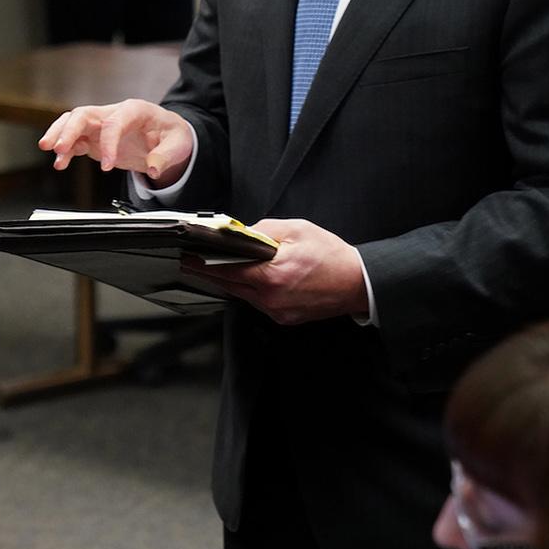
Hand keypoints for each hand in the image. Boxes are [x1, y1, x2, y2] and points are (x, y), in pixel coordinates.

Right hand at [38, 98, 193, 185]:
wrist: (167, 137)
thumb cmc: (172, 135)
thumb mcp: (178, 144)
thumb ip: (165, 156)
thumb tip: (153, 168)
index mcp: (134, 110)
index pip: (114, 122)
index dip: (108, 143)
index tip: (108, 165)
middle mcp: (113, 114)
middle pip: (83, 114)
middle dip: (68, 130)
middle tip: (58, 147)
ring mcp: (101, 125)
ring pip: (72, 123)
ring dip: (59, 135)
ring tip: (49, 150)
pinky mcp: (94, 138)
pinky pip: (75, 141)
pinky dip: (66, 151)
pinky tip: (60, 163)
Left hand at [182, 218, 370, 324]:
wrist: (360, 283)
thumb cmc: (332, 254)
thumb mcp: (297, 230)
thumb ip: (263, 230)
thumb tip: (239, 233)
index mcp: (272, 276)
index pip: (227, 270)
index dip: (204, 264)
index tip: (187, 258)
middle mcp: (271, 298)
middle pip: (229, 285)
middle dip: (209, 272)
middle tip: (190, 262)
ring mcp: (277, 312)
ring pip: (242, 295)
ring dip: (228, 282)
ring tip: (212, 267)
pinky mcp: (284, 318)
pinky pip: (257, 303)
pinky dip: (247, 291)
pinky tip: (241, 279)